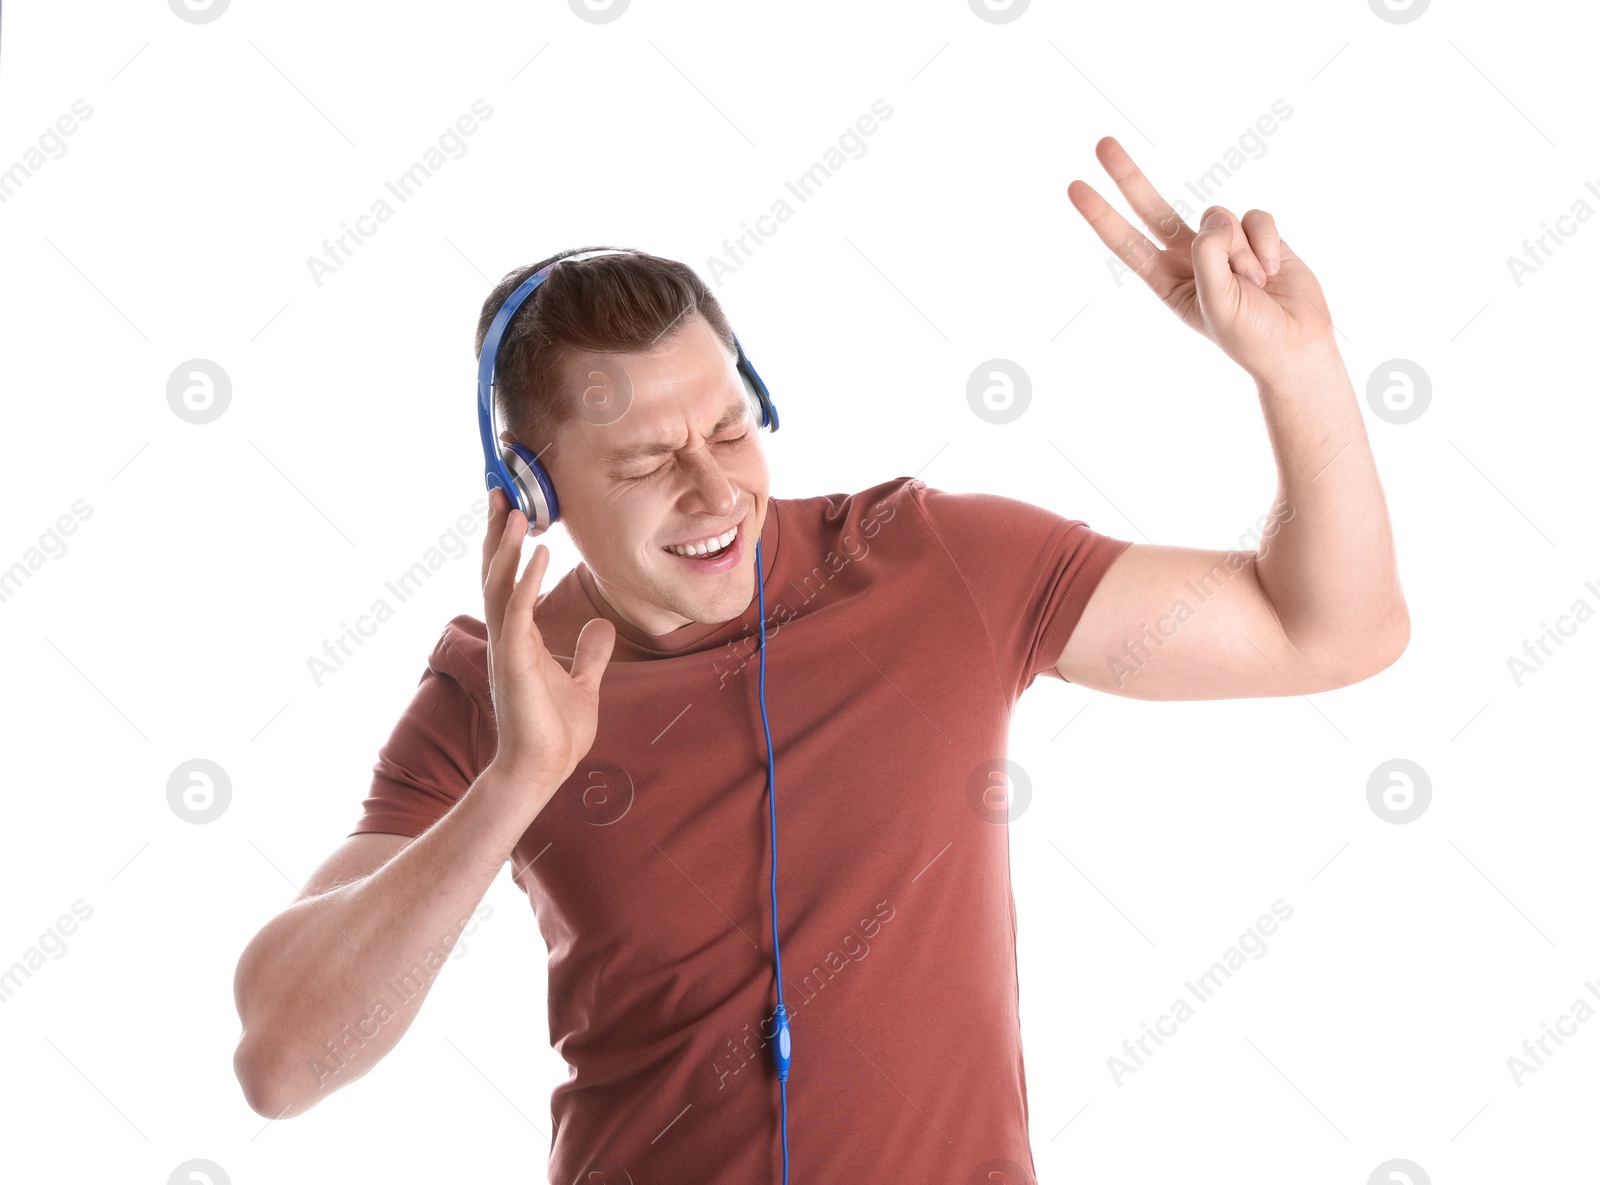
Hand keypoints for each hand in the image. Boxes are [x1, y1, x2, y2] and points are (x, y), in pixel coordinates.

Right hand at [480, 487, 616, 796]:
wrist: (543, 769)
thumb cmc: (556, 731)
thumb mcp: (583, 681)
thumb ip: (590, 652)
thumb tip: (601, 625)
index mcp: (519, 636)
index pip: (509, 578)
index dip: (507, 543)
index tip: (511, 506)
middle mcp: (507, 634)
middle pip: (495, 571)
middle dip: (496, 531)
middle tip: (498, 488)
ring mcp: (507, 646)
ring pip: (499, 584)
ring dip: (504, 545)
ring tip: (513, 508)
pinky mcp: (513, 661)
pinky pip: (517, 612)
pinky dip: (525, 580)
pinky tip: (536, 553)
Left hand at [1069, 136, 1336, 385]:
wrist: (1298, 344)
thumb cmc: (1250, 335)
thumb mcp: (1214, 302)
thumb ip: (1207, 256)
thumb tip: (1214, 218)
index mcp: (1168, 281)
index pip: (1128, 243)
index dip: (1102, 216)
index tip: (1075, 187)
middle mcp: (1190, 258)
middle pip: (1154, 210)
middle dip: (1129, 177)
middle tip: (1102, 144)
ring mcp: (1224, 244)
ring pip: (1220, 217)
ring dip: (1241, 251)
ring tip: (1256, 284)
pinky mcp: (1257, 235)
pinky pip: (1256, 217)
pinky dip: (1266, 243)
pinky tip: (1274, 271)